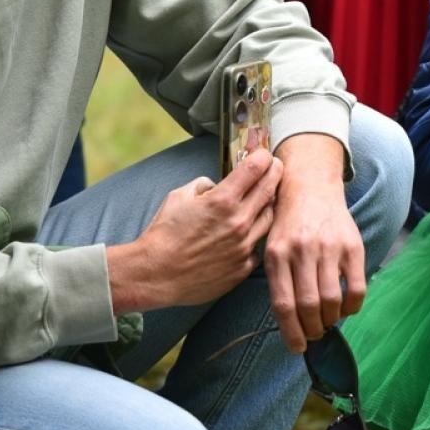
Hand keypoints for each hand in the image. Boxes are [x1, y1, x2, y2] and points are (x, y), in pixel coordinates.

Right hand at [110, 149, 283, 312]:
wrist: (155, 275)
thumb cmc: (163, 235)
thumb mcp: (179, 196)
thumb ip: (204, 185)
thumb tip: (218, 185)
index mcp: (222, 200)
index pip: (256, 167)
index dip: (263, 156)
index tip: (264, 155)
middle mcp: (239, 221)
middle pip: (270, 189)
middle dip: (274, 172)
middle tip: (274, 167)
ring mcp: (244, 246)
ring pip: (270, 218)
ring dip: (267, 205)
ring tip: (260, 200)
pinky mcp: (242, 267)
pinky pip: (257, 246)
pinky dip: (253, 236)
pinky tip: (245, 233)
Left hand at [263, 134, 366, 352]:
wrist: (310, 186)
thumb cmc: (288, 224)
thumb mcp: (271, 246)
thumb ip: (277, 280)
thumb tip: (289, 322)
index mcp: (277, 254)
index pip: (283, 304)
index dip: (291, 333)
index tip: (297, 348)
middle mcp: (302, 250)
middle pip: (309, 306)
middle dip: (312, 329)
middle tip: (314, 334)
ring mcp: (328, 247)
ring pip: (332, 300)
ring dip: (331, 319)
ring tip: (327, 321)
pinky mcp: (351, 245)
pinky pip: (356, 287)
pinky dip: (352, 306)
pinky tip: (346, 307)